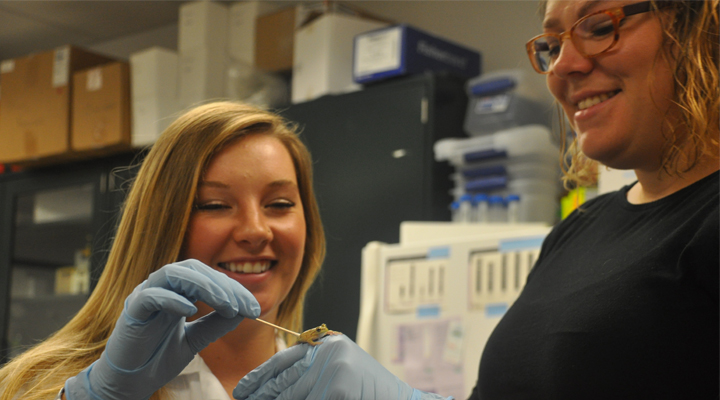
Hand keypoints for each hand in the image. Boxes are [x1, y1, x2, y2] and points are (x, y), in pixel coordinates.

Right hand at [64, 259, 260, 399]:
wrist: (130, 382)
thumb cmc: (159, 357)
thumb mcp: (196, 339)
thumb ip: (216, 324)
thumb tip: (243, 312)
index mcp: (177, 291)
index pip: (209, 277)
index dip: (233, 288)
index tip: (253, 308)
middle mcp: (161, 287)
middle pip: (195, 270)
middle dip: (224, 285)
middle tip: (244, 306)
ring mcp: (145, 295)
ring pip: (173, 274)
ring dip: (204, 286)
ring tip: (225, 305)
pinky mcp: (132, 310)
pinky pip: (150, 295)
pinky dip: (172, 299)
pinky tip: (191, 311)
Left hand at [233, 334, 451, 399]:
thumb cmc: (372, 394)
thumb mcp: (340, 373)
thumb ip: (311, 373)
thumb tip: (269, 390)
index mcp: (329, 344)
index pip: (285, 358)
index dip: (260, 375)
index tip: (242, 389)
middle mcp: (330, 352)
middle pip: (283, 379)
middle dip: (262, 395)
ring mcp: (335, 371)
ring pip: (291, 397)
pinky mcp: (339, 390)